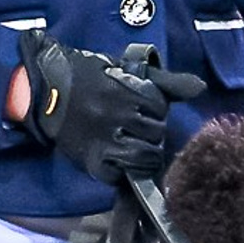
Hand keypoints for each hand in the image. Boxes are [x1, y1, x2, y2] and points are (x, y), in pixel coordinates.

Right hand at [17, 32, 204, 184]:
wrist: (44, 88)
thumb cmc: (87, 75)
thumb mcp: (126, 68)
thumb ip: (164, 81)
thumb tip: (199, 88)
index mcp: (128, 90)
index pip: (160, 109)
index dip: (153, 110)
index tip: (140, 108)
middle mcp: (119, 115)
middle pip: (156, 134)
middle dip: (149, 131)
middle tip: (132, 126)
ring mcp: (106, 139)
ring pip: (144, 156)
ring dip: (141, 152)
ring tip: (127, 142)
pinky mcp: (93, 160)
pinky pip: (120, 174)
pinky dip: (120, 170)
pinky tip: (114, 158)